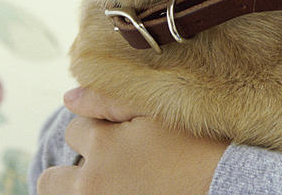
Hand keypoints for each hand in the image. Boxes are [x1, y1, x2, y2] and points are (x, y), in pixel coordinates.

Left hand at [37, 87, 228, 193]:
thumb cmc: (200, 145)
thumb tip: (68, 96)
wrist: (230, 186)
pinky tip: (131, 189)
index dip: (98, 130)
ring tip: (115, 183)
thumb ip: (110, 100)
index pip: (74, 131)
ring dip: (81, 191)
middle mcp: (93, 184)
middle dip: (72, 172)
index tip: (124, 134)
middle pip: (51, 181)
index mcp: (102, 147)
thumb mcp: (159, 110)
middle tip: (107, 169)